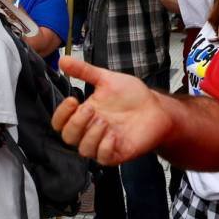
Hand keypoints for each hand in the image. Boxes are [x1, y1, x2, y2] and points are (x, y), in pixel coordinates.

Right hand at [52, 56, 172, 165]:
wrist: (157, 107)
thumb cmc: (132, 95)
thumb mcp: (106, 79)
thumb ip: (83, 71)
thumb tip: (62, 59)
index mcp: (84, 115)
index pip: (60, 123)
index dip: (61, 114)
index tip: (72, 100)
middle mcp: (91, 131)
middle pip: (68, 137)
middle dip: (76, 123)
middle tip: (90, 109)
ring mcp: (104, 143)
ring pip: (84, 149)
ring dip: (90, 135)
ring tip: (104, 121)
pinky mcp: (119, 153)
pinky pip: (103, 158)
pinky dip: (105, 147)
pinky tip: (114, 135)